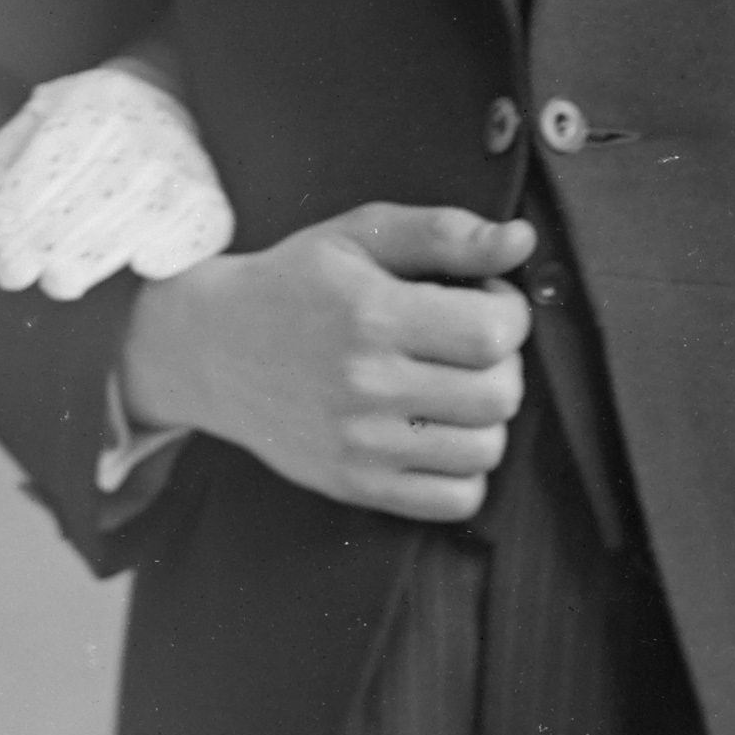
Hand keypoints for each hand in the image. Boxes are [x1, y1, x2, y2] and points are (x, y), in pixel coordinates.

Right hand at [123, 206, 534, 519]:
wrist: (212, 350)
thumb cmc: (297, 283)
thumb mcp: (360, 236)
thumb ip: (445, 233)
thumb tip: (522, 240)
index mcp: (371, 314)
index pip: (495, 333)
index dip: (509, 313)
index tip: (480, 303)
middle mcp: (365, 385)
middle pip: (500, 395)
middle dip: (503, 364)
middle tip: (468, 348)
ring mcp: (359, 444)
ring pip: (486, 450)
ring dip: (485, 418)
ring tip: (451, 389)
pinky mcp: (355, 485)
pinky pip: (456, 500)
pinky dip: (464, 471)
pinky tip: (437, 433)